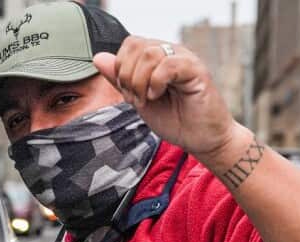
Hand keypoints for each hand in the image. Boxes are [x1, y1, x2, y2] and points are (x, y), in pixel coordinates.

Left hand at [93, 37, 241, 166]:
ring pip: (150, 53)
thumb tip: (98, 57)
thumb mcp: (138, 99)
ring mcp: (185, 59)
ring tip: (148, 100)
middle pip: (136, 45)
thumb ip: (120, 79)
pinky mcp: (197, 70)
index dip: (121, 68)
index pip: (130, 44)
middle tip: (137, 99)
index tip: (129, 94)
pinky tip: (158, 96)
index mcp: (158, 57)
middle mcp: (172, 52)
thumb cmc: (175, 120)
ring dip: (140, 81)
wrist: (201, 140)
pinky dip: (156, 83)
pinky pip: (168, 64)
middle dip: (127, 76)